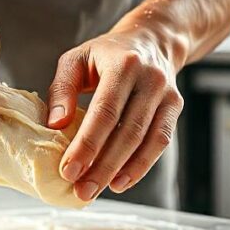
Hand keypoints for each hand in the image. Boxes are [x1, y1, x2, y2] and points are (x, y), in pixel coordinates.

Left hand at [47, 28, 183, 201]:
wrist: (151, 39)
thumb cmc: (105, 54)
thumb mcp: (75, 60)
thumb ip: (62, 89)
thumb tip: (55, 125)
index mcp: (123, 65)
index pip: (105, 111)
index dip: (87, 144)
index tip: (68, 170)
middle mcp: (150, 79)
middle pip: (127, 131)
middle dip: (102, 166)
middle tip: (81, 190)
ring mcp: (167, 94)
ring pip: (146, 140)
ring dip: (121, 171)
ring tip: (96, 190)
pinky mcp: (175, 107)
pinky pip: (160, 142)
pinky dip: (141, 165)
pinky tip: (120, 182)